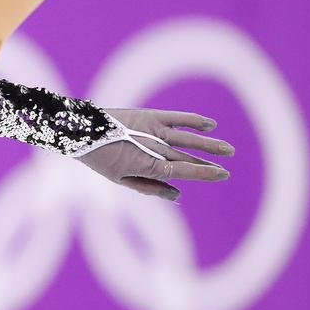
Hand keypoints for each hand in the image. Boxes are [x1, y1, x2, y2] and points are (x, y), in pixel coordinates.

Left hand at [75, 108, 234, 200]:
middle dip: (209, 163)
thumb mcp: (120, 180)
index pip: (183, 172)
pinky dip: (194, 120)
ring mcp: (154, 131)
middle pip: (188, 157)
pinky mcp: (150, 115)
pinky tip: (210, 124)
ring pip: (189, 138)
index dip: (204, 173)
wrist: (81, 131)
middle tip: (227, 167)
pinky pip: (178, 118)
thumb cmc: (100, 159)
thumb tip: (177, 194)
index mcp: (148, 167)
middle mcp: (155, 149)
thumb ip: (150, 187)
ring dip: (210, 144)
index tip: (221, 174)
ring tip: (228, 150)